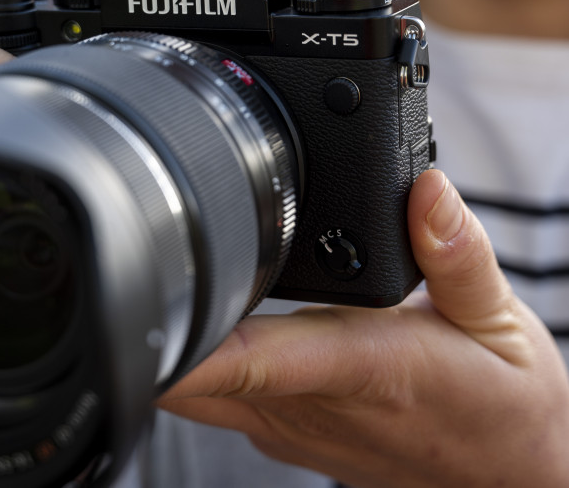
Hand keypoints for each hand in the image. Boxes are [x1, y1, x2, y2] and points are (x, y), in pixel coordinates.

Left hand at [159, 169, 568, 487]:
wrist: (510, 476)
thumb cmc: (504, 405)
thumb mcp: (500, 321)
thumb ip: (456, 251)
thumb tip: (425, 188)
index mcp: (364, 367)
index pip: (254, 358)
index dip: (185, 345)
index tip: (136, 313)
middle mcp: (315, 405)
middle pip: (197, 376)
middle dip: (157, 325)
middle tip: (138, 260)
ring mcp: (295, 427)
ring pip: (198, 391)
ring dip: (174, 340)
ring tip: (171, 276)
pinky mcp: (291, 433)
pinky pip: (223, 396)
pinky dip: (203, 360)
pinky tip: (214, 319)